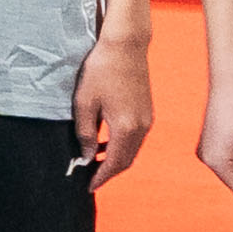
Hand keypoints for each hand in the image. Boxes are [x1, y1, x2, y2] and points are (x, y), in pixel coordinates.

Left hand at [72, 25, 152, 186]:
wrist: (126, 46)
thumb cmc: (101, 70)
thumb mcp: (85, 103)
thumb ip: (85, 133)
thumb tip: (87, 156)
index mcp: (126, 127)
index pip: (115, 163)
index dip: (101, 177)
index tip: (88, 186)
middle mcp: (142, 126)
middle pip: (127, 161)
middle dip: (108, 172)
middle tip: (90, 177)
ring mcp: (147, 119)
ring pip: (132, 150)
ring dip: (116, 159)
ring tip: (94, 162)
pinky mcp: (147, 111)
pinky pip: (135, 138)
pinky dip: (122, 146)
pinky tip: (105, 143)